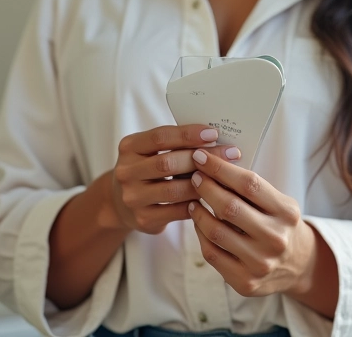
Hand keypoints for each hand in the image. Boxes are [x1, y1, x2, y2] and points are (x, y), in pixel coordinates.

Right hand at [102, 125, 241, 234]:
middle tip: (229, 154)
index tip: (213, 133)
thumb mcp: (151, 151)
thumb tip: (214, 138)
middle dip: (202, 158)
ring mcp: (133, 197)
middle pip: (167, 163)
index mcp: (129, 147)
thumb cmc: (148, 169)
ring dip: (203, 183)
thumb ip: (175, 144)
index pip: (160, 137)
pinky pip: (177, 211)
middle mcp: (126, 172)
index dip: (188, 134)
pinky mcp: (143, 219)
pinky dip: (197, 203)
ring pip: (174, 190)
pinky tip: (211, 196)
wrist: (122, 203)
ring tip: (224, 176)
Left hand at [186, 148, 316, 297]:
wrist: (298, 264)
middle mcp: (275, 239)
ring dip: (199, 211)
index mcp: (286, 212)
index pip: (249, 184)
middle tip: (195, 176)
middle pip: (230, 207)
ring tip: (193, 198)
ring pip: (216, 232)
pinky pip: (212, 254)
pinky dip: (200, 234)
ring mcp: (260, 263)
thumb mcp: (278, 201)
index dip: (221, 168)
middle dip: (206, 187)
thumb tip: (214, 165)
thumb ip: (251, 188)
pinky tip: (198, 221)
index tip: (201, 156)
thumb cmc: (281, 224)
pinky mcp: (245, 282)